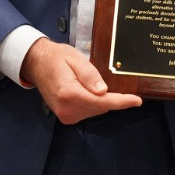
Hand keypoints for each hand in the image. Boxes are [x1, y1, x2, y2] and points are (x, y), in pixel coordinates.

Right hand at [21, 37, 141, 123]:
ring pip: (96, 110)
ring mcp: (65, 115)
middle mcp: (67, 108)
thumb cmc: (56, 57)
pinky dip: (95, 103)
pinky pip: (89, 111)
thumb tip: (103, 91)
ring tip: (93, 83)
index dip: (121, 101)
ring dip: (102, 100)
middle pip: (100, 107)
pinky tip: (90, 92)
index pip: (101, 101)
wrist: (37, 64)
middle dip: (113, 98)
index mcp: (69, 93)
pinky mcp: (66, 117)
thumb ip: (89, 74)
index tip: (137, 101)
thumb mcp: (75, 58)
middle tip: (119, 86)